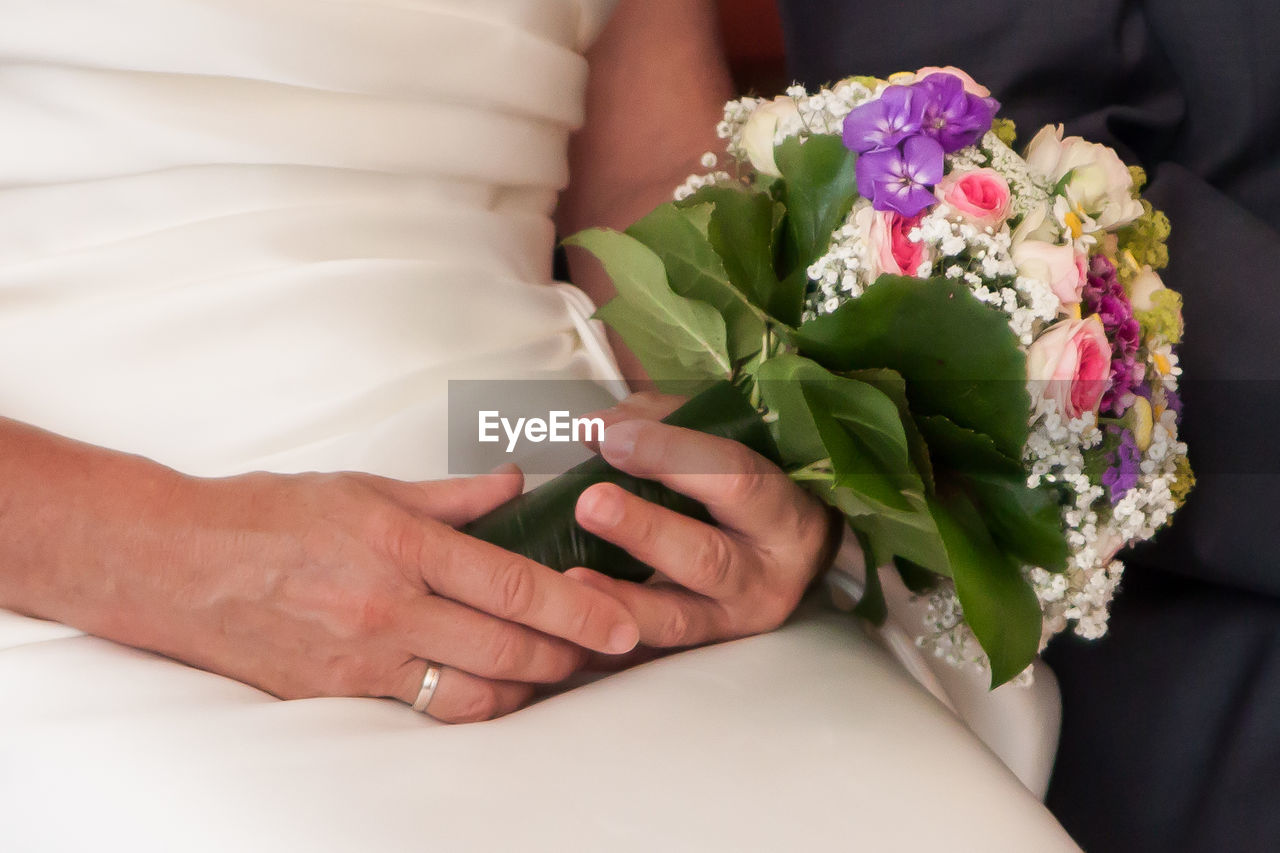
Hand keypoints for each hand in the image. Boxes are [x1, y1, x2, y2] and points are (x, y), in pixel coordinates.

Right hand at [98, 466, 638, 722]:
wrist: (177, 563)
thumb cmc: (271, 514)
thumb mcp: (366, 487)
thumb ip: (451, 496)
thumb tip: (514, 487)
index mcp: (401, 545)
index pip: (510, 583)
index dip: (575, 608)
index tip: (622, 621)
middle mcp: (389, 607)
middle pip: (505, 647)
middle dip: (570, 655)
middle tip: (613, 649)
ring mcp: (364, 658)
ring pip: (473, 692)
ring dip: (528, 687)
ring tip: (562, 672)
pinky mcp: (341, 692)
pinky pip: (424, 708)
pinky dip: (470, 702)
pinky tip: (496, 691)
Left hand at [569, 393, 837, 650]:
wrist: (790, 559)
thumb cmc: (751, 493)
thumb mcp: (725, 444)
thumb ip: (663, 424)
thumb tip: (596, 429)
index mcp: (782, 514)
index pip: (734, 479)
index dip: (672, 456)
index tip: (613, 439)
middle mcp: (766, 577)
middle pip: (705, 557)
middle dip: (644, 530)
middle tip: (591, 503)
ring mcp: (732, 622)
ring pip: (676, 619)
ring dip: (619, 599)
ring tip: (571, 578)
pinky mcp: (697, 652)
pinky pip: (646, 655)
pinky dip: (605, 644)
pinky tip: (568, 632)